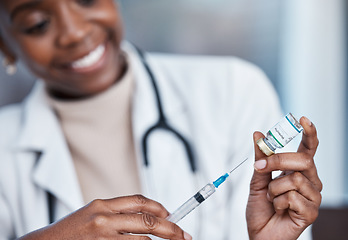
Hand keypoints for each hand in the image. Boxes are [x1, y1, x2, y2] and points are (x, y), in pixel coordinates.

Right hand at [19, 195, 191, 239]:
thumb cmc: (72, 230)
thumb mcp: (93, 213)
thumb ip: (117, 212)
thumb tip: (148, 215)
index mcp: (102, 205)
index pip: (138, 201)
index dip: (158, 207)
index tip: (170, 214)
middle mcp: (103, 219)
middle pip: (146, 220)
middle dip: (170, 228)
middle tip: (183, 234)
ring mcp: (103, 237)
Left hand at [246, 117, 321, 239]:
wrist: (259, 233)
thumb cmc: (261, 208)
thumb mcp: (257, 179)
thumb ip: (261, 158)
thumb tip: (258, 134)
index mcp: (298, 171)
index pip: (308, 149)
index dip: (309, 133)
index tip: (302, 119)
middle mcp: (310, 181)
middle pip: (302, 160)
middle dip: (277, 161)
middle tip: (260, 167)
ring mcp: (313, 197)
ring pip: (295, 179)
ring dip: (273, 189)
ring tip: (271, 198)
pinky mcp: (311, 212)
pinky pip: (292, 197)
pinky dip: (277, 202)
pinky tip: (278, 209)